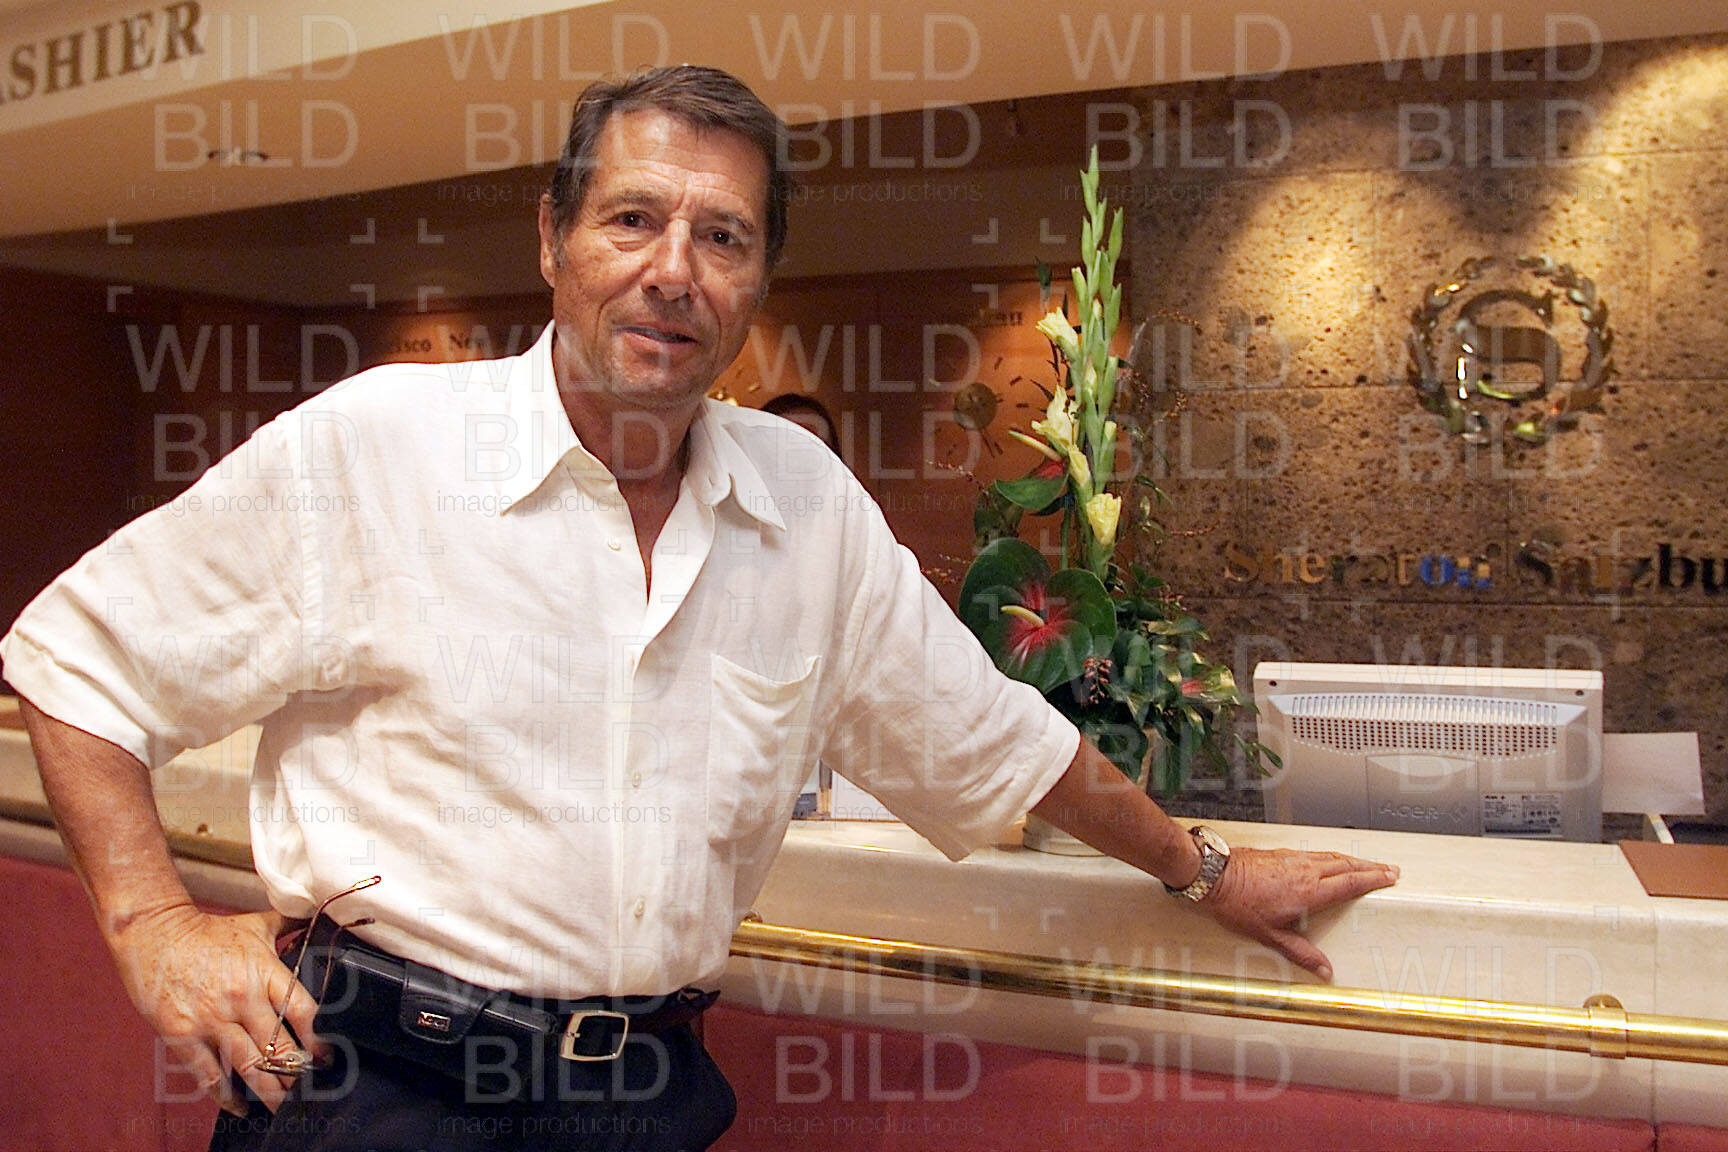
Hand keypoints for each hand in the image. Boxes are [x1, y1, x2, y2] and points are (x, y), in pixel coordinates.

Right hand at [107, 904, 323, 1114]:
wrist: (154, 932)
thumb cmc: (207, 930)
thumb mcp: (255, 925)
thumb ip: (289, 925)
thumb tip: (316, 916)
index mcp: (264, 973)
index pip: (303, 1012)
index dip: (319, 1039)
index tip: (327, 1059)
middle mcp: (243, 999)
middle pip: (279, 1046)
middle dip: (297, 1073)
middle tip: (308, 1091)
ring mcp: (212, 1019)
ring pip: (250, 1065)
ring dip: (269, 1090)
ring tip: (282, 1106)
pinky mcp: (183, 1035)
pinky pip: (209, 1074)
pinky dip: (226, 1096)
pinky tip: (240, 1108)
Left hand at [1200, 847, 1398, 981]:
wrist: (1215, 875)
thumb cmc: (1238, 904)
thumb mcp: (1270, 936)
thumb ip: (1301, 952)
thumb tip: (1325, 971)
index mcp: (1309, 891)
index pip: (1350, 883)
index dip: (1373, 879)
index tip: (1390, 876)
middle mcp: (1306, 871)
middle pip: (1347, 865)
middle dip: (1371, 867)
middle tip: (1390, 869)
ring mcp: (1294, 859)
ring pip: (1332, 856)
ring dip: (1353, 859)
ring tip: (1368, 864)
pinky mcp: (1282, 853)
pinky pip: (1316, 852)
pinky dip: (1332, 855)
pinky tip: (1331, 859)